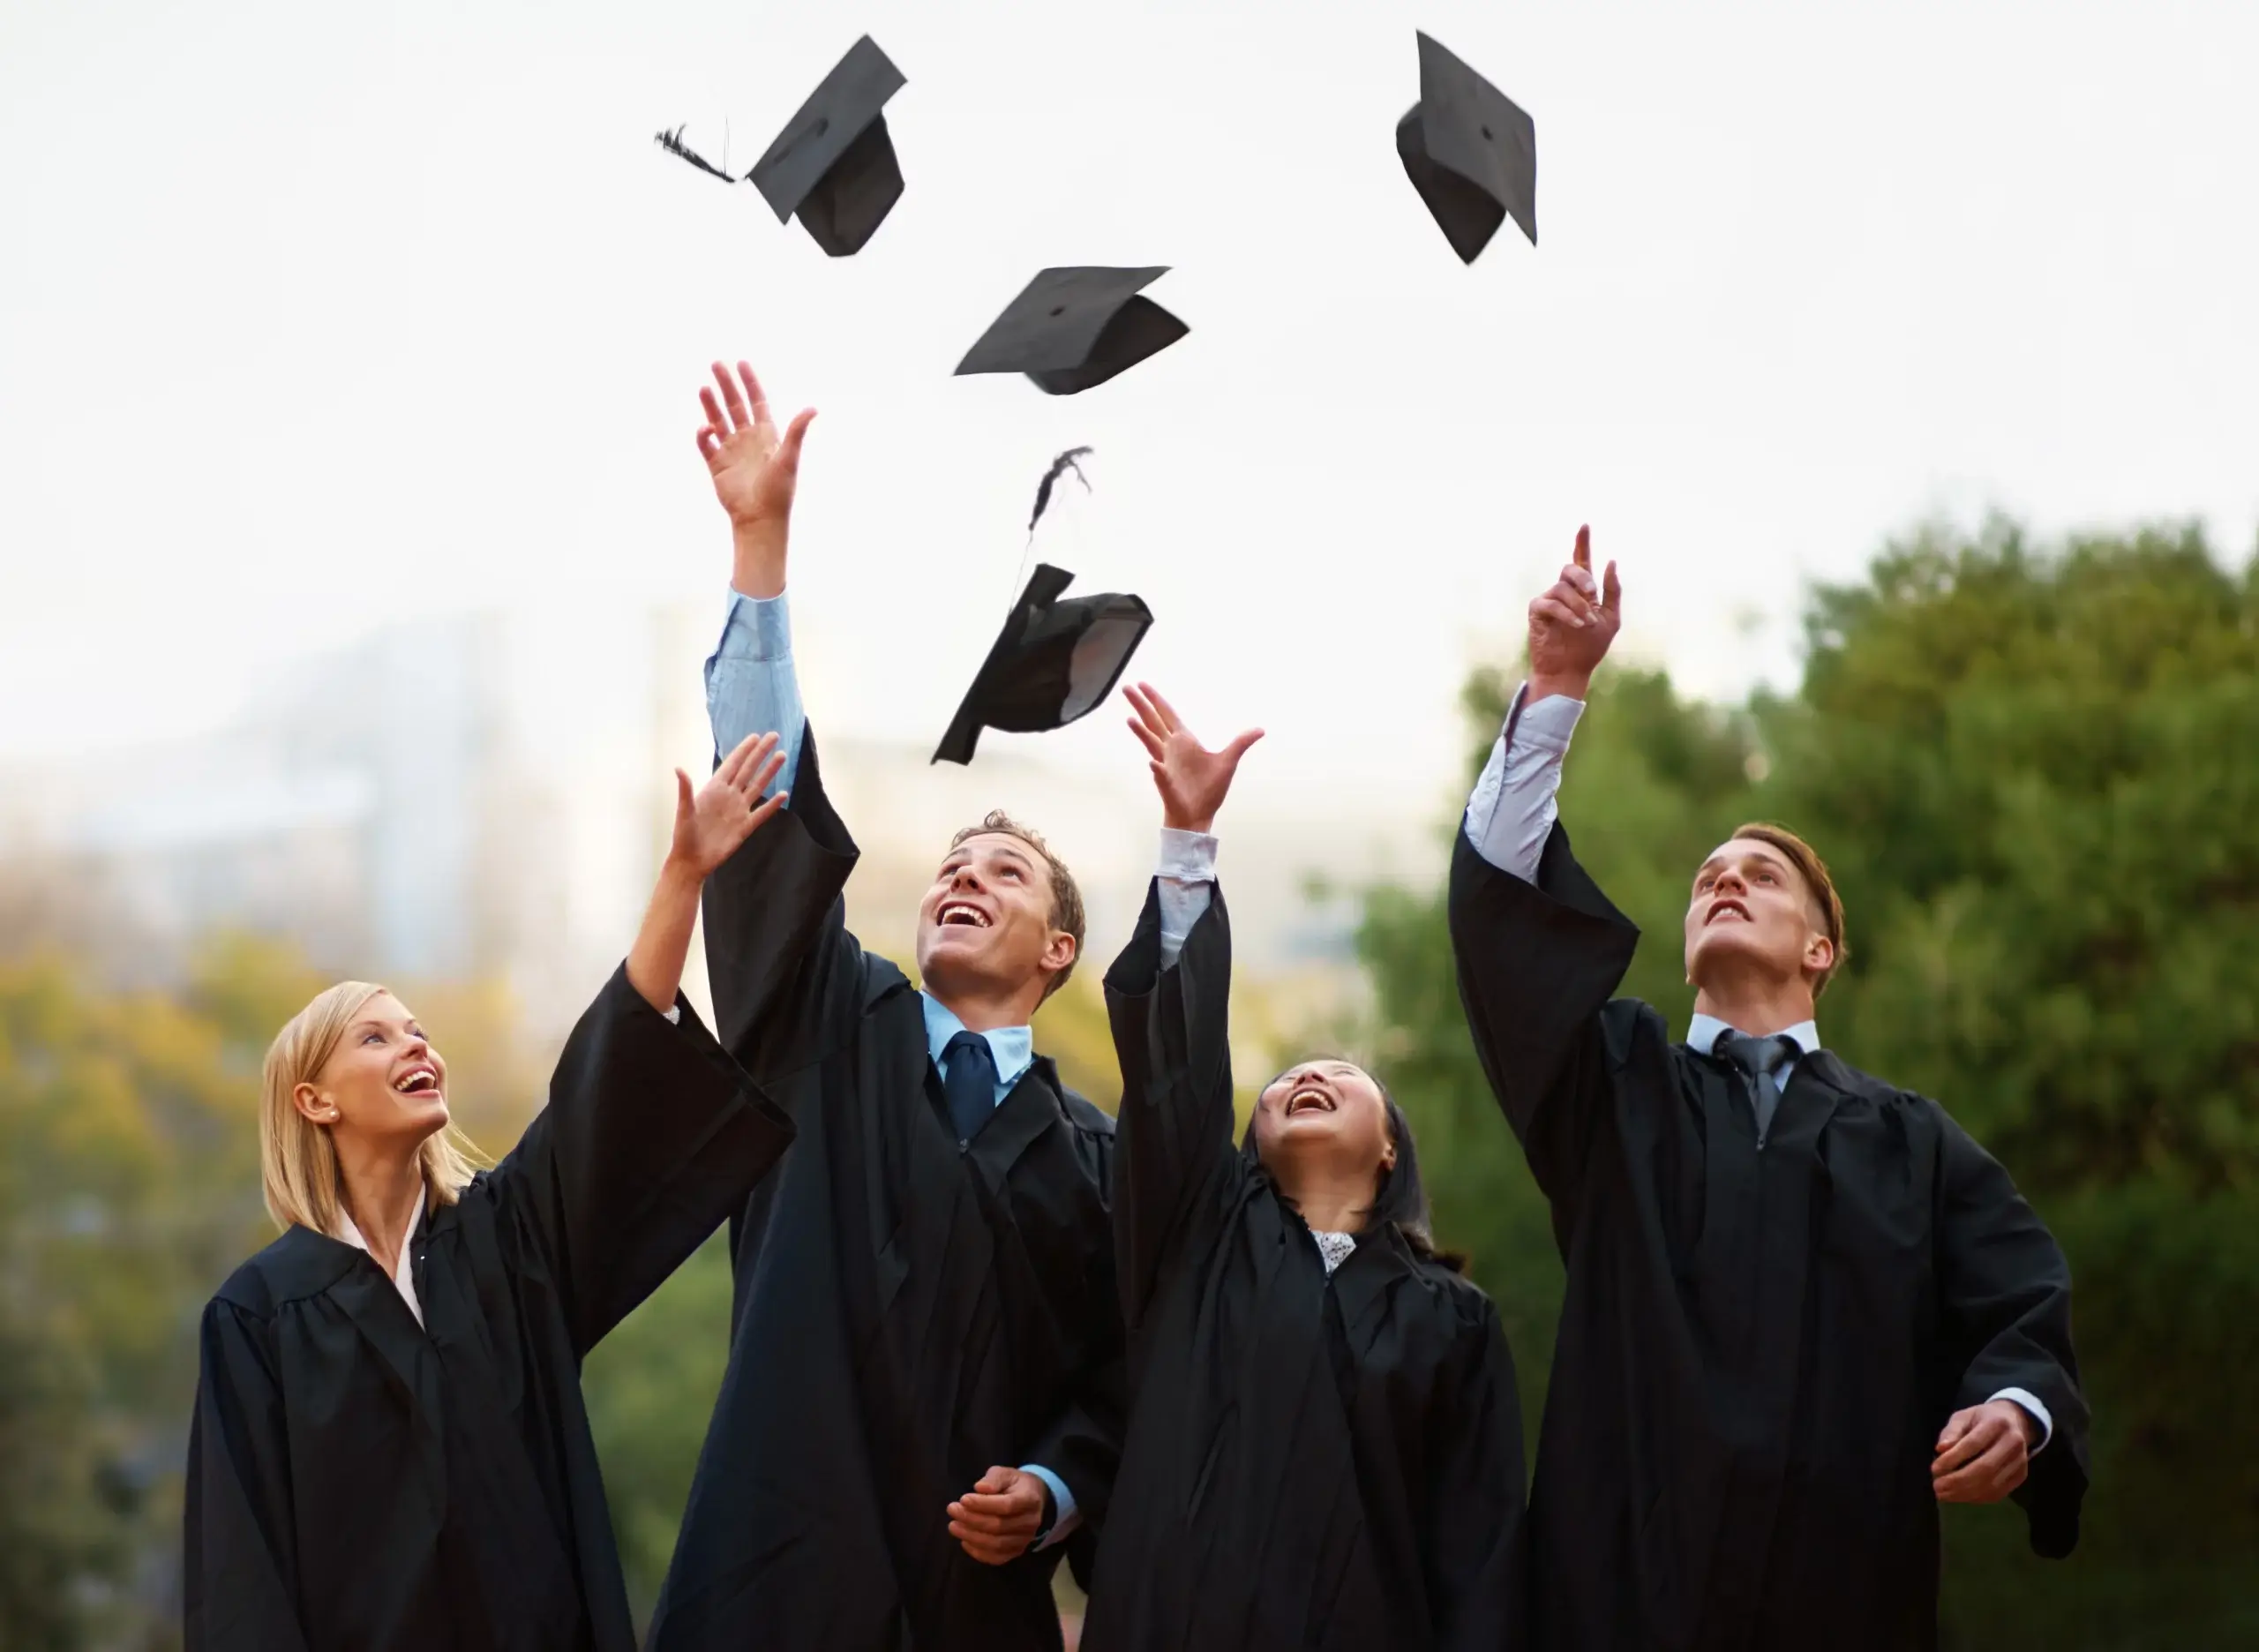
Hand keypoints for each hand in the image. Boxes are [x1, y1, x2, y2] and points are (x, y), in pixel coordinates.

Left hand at [667, 732, 788, 879]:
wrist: (692, 861)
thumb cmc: (684, 836)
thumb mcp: (683, 811)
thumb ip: (685, 790)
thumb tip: (679, 768)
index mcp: (714, 789)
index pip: (732, 764)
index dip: (743, 750)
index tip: (755, 736)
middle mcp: (729, 796)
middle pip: (749, 770)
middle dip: (761, 753)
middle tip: (774, 736)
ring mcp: (738, 811)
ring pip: (758, 786)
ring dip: (770, 772)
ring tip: (782, 756)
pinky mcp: (745, 827)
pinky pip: (762, 813)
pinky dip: (772, 804)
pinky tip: (783, 795)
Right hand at [695, 360, 815, 598]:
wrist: (760, 519)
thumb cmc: (778, 491)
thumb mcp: (789, 458)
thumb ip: (797, 431)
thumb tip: (813, 408)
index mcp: (766, 435)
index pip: (757, 402)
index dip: (750, 382)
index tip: (741, 363)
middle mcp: (748, 439)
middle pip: (734, 406)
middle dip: (726, 385)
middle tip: (716, 364)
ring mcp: (731, 451)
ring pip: (718, 420)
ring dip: (710, 404)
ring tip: (704, 387)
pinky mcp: (716, 465)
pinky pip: (706, 444)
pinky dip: (703, 435)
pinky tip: (705, 429)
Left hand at [946, 1466, 1050, 1565]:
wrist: (1033, 1499)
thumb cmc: (1014, 1484)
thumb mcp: (1005, 1473)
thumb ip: (994, 1478)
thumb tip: (979, 1488)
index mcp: (1030, 1499)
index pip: (1006, 1505)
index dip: (983, 1504)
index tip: (963, 1499)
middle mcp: (1030, 1522)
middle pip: (999, 1526)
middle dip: (972, 1519)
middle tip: (952, 1510)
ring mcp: (1025, 1540)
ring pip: (997, 1544)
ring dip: (971, 1536)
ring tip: (954, 1526)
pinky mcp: (1017, 1551)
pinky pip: (997, 1558)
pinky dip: (978, 1552)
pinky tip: (964, 1541)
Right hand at [1123, 682, 1262, 834]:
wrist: (1199, 816)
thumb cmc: (1209, 791)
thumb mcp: (1228, 762)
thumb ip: (1241, 743)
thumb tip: (1260, 729)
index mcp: (1184, 741)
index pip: (1167, 715)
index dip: (1156, 700)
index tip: (1143, 685)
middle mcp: (1171, 750)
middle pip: (1153, 722)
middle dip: (1141, 705)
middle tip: (1126, 687)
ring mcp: (1166, 765)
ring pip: (1151, 744)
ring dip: (1141, 732)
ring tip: (1130, 718)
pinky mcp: (1167, 785)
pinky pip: (1162, 776)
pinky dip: (1158, 770)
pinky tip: (1154, 764)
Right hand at [1526, 524, 1621, 701]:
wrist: (1571, 671)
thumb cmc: (1590, 647)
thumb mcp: (1611, 618)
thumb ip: (1612, 591)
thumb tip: (1611, 561)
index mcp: (1582, 591)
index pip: (1581, 561)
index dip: (1582, 543)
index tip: (1585, 525)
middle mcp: (1564, 592)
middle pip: (1570, 568)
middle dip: (1583, 578)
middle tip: (1592, 593)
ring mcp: (1549, 600)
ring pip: (1563, 589)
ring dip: (1579, 605)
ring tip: (1587, 624)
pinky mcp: (1537, 612)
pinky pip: (1551, 604)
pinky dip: (1567, 613)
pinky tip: (1578, 625)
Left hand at [1932, 1400, 2038, 1503]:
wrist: (2012, 1422)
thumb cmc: (1981, 1419)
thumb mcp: (1963, 1416)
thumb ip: (1952, 1432)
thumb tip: (1940, 1449)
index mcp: (1996, 1423)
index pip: (1973, 1444)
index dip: (1953, 1459)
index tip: (1934, 1469)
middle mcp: (2013, 1443)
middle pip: (1985, 1468)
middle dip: (1958, 1481)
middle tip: (1937, 1487)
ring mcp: (2020, 1461)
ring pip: (1992, 1484)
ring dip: (1965, 1493)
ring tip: (1944, 1495)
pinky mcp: (2021, 1476)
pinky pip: (1999, 1492)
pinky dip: (1977, 1498)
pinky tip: (1960, 1496)